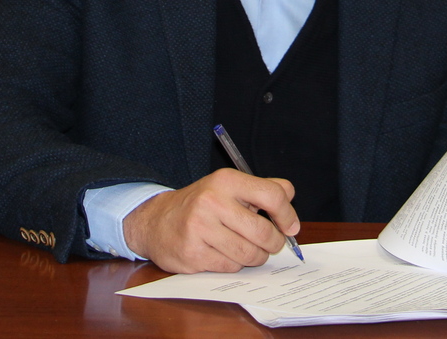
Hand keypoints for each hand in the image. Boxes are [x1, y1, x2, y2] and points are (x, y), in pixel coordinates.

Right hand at [122, 168, 298, 273]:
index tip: (291, 227)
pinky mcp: (193, 253)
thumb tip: (290, 196)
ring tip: (250, 250)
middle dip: (274, 243)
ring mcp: (200, 229)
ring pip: (249, 253)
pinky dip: (235, 264)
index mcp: (226, 180)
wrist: (156, 221)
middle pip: (263, 231)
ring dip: (256, 257)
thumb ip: (262, 188)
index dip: (287, 215)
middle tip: (272, 244)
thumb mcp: (228, 186)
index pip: (272, 195)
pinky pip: (231, 267)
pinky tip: (225, 254)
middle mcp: (212, 201)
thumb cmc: (201, 204)